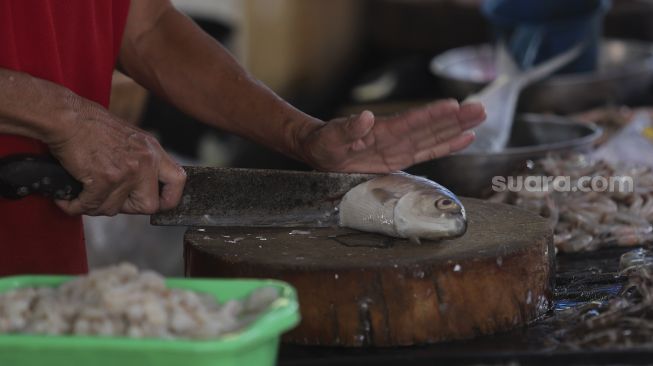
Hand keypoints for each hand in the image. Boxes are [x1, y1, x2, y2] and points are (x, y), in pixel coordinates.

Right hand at [46, 103, 185, 215]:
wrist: (66, 116)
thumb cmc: (91, 125)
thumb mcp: (131, 140)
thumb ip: (141, 162)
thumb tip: (140, 189)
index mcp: (153, 151)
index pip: (178, 182)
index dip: (168, 199)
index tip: (156, 204)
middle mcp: (145, 161)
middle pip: (148, 206)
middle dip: (126, 207)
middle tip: (108, 198)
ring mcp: (127, 171)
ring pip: (114, 209)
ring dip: (95, 205)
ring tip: (83, 194)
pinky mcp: (104, 178)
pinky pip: (91, 205)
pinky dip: (76, 205)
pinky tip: (69, 198)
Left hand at [298, 99, 485, 172]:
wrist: (321, 150)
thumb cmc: (325, 142)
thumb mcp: (331, 138)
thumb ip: (349, 129)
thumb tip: (365, 117)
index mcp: (381, 130)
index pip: (411, 122)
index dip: (431, 115)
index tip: (453, 105)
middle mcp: (396, 136)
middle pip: (430, 126)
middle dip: (455, 118)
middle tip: (480, 108)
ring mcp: (400, 147)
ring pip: (434, 136)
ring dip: (457, 128)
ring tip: (480, 117)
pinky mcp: (400, 158)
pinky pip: (427, 152)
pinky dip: (447, 145)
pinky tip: (466, 138)